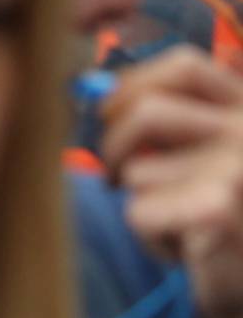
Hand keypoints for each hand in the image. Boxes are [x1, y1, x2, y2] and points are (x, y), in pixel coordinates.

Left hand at [101, 48, 242, 317]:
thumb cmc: (222, 219)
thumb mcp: (205, 153)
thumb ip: (168, 118)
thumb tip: (90, 87)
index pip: (186, 65)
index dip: (135, 82)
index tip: (108, 111)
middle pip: (148, 111)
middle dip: (114, 145)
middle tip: (113, 176)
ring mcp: (238, 167)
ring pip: (136, 169)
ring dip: (143, 203)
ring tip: (180, 225)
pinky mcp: (220, 209)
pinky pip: (141, 212)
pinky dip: (151, 238)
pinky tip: (186, 252)